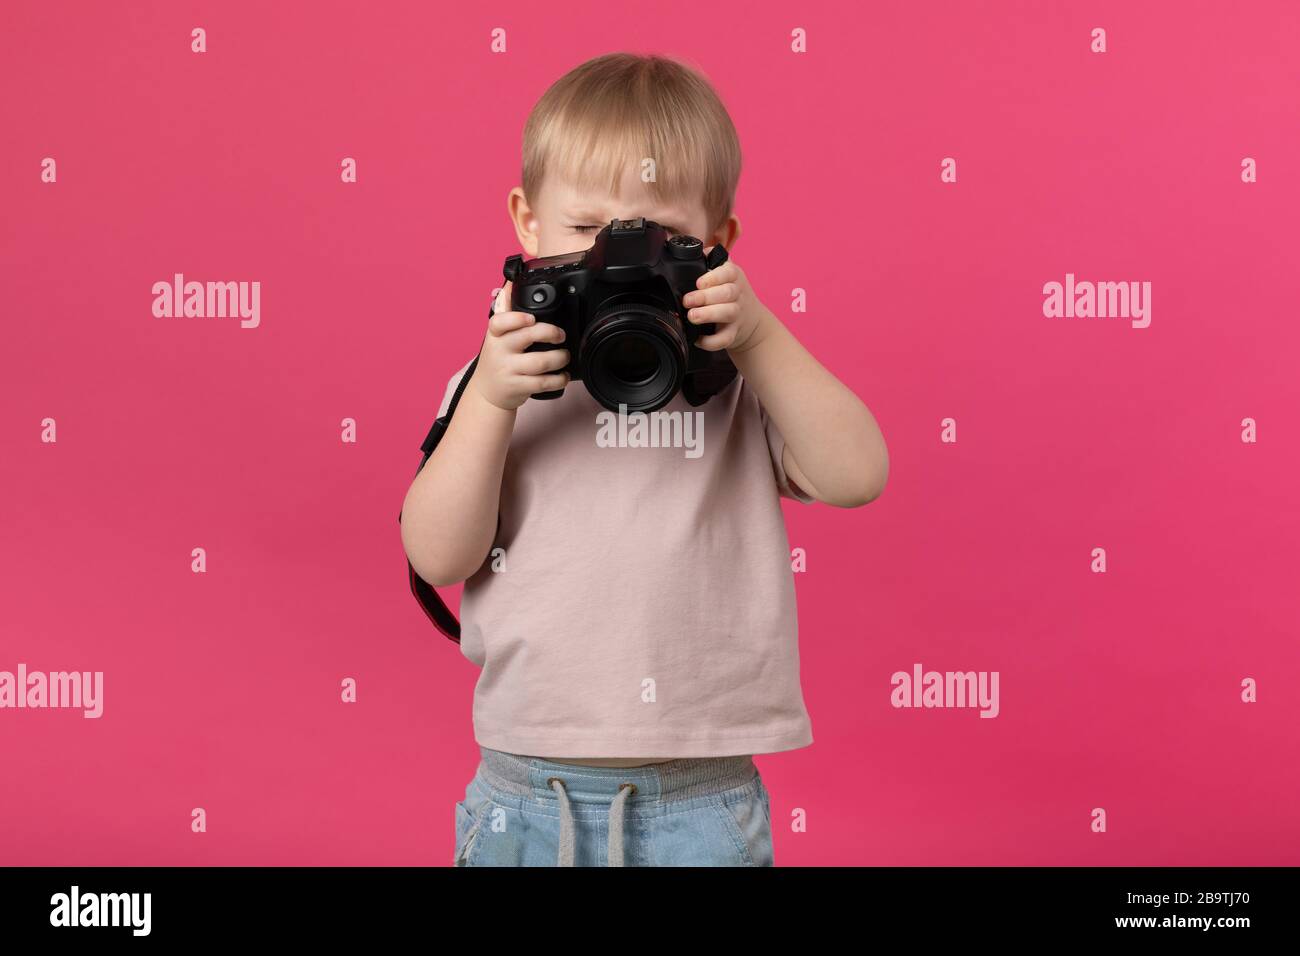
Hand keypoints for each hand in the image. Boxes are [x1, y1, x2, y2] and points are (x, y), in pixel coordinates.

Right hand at [467, 280, 570, 410]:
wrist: (487, 391)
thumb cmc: (497, 358)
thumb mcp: (497, 334)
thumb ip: (505, 309)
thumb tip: (510, 281)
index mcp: (495, 334)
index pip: (500, 321)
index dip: (516, 318)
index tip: (531, 318)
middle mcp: (499, 350)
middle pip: (528, 337)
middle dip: (551, 333)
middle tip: (560, 335)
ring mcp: (508, 370)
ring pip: (540, 362)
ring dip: (560, 358)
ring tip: (565, 356)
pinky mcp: (517, 387)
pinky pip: (543, 383)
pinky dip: (558, 379)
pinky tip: (562, 375)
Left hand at [681, 258, 776, 354]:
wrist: (752, 321)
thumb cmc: (731, 294)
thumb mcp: (726, 274)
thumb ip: (711, 262)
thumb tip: (695, 249)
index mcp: (734, 276)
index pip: (728, 272)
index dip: (714, 277)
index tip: (699, 282)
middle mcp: (738, 294)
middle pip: (727, 293)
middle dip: (706, 297)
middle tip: (687, 300)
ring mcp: (737, 314)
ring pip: (728, 313)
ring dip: (709, 315)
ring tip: (692, 316)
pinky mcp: (734, 333)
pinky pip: (725, 338)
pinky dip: (712, 341)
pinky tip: (698, 338)